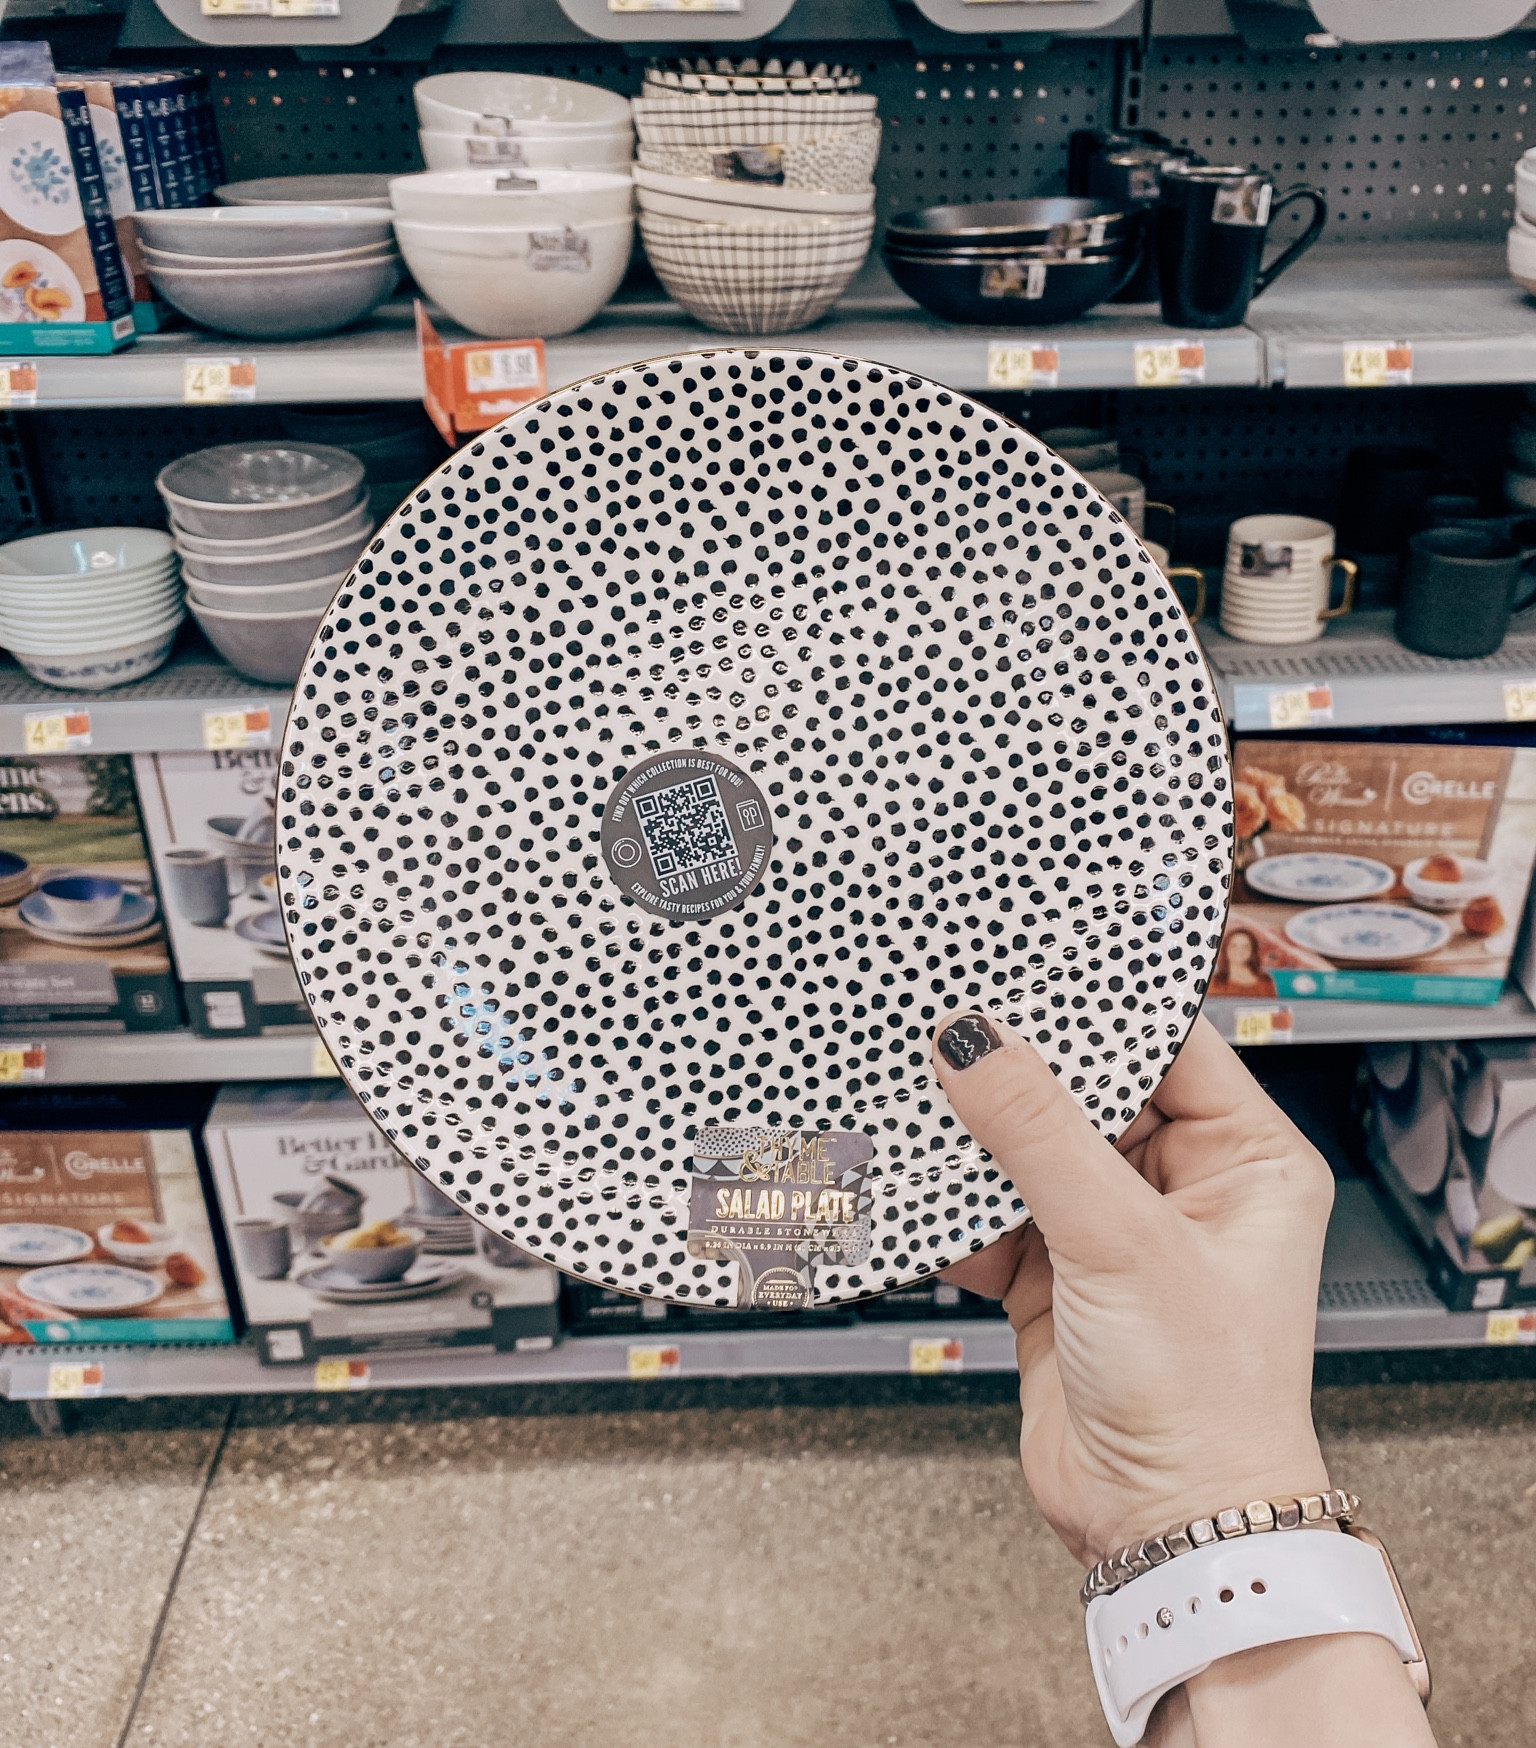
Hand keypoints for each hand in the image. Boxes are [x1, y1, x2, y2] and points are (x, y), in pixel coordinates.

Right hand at [935, 1012, 1333, 1567]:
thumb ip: (1040, 1132)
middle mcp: (1182, 1190)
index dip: (1098, 1008)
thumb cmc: (1207, 1401)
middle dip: (1018, 1074)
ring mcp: (1113, 1235)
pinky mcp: (1055, 1280)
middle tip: (950, 1028)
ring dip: (976, 1142)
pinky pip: (993, 1216)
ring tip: (919, 1100)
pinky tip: (917, 1188)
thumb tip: (976, 1044)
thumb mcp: (1120, 1241)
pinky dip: (953, 1208)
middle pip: (1088, 1094)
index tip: (1022, 969)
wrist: (1163, 1531)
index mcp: (1245, 1160)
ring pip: (1031, 1153)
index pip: (1169, 1046)